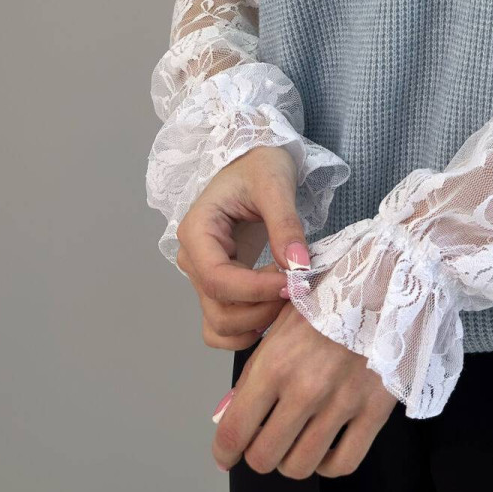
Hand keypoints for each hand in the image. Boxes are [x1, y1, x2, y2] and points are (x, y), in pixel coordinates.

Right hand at [176, 145, 311, 349]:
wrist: (255, 161)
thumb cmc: (260, 164)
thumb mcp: (275, 185)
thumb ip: (285, 225)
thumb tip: (299, 267)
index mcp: (197, 231)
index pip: (217, 277)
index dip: (255, 289)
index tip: (293, 284)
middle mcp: (193, 258)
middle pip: (218, 307)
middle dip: (261, 308)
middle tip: (298, 289)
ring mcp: (204, 275)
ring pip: (220, 323)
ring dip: (257, 322)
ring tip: (289, 295)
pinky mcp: (219, 285)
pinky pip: (223, 325)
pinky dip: (246, 330)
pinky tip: (274, 310)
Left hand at [212, 299, 400, 478]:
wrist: (385, 281)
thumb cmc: (328, 299)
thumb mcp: (280, 324)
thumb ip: (252, 372)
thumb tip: (227, 415)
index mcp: (276, 364)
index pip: (235, 431)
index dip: (224, 452)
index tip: (226, 455)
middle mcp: (306, 389)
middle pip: (264, 457)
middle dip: (259, 453)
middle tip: (266, 439)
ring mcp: (342, 403)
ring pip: (300, 466)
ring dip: (291, 459)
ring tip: (296, 440)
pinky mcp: (375, 411)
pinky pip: (343, 464)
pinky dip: (328, 464)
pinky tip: (326, 446)